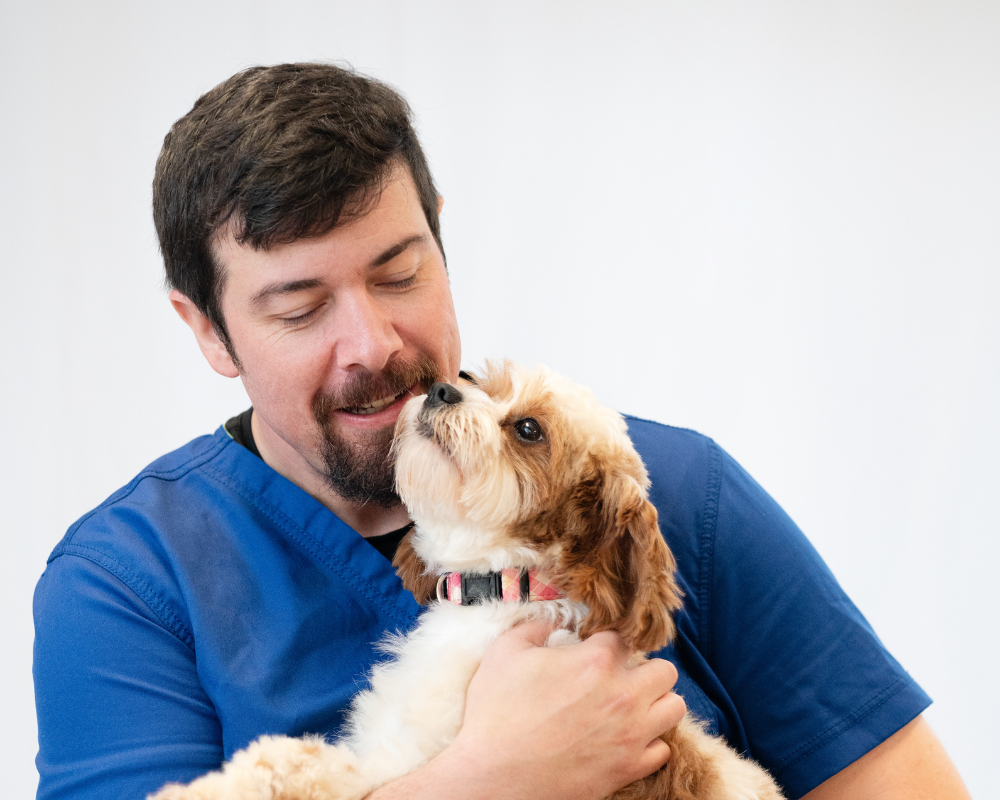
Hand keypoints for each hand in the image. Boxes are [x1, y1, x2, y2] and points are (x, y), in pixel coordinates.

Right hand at [441, 619, 685, 799]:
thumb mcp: (504, 652)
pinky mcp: (629, 768)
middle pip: (664, 670)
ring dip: (655, 703)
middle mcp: (623, 695)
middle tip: (619, 678)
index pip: (623, 638)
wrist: (493, 778)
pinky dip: (649, 742)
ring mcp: (631, 734)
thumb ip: (533, 628)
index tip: (594, 652)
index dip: (606, 643)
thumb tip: (549, 624)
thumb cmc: (496, 715)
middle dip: (643, 669)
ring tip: (631, 706)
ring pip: (674, 707)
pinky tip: (625, 738)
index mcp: (596, 660)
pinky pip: (662, 749)